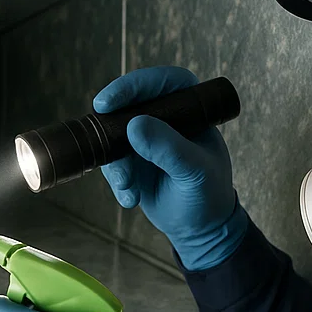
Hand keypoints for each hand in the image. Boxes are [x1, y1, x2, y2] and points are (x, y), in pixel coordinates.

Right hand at [93, 65, 247, 269]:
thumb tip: (134, 125)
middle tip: (102, 145)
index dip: (133, 86)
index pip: (161, 82)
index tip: (108, 103)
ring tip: (129, 187)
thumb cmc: (208, 194)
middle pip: (128, 104)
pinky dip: (117, 181)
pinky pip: (110, 162)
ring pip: (113, 136)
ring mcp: (145, 138)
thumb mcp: (194, 171)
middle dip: (111, 127)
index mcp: (190, 108)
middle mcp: (165, 117)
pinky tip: (130, 198)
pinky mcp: (130, 160)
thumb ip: (168, 148)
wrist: (200, 228)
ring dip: (116, 164)